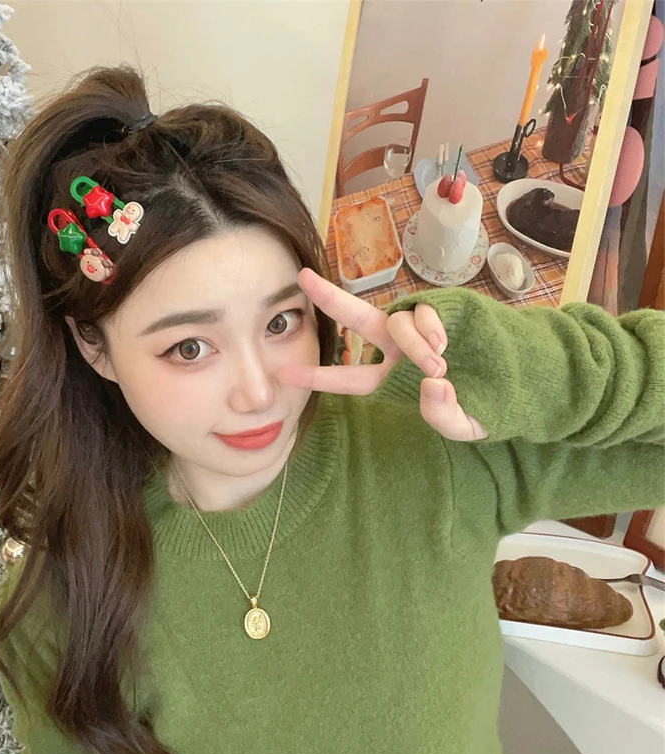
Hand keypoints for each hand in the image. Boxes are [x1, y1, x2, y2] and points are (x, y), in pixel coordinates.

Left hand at [278, 268, 486, 441]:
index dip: (318, 377)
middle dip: (330, 299)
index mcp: (392, 379)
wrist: (520, 382)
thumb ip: (444, 416)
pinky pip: (423, 312)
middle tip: (301, 278)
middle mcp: (398, 349)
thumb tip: (432, 384)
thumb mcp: (463, 426)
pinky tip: (445, 344)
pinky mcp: (443, 310)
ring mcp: (419, 328)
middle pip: (357, 319)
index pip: (349, 379)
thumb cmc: (483, 406)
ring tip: (438, 363)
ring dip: (412, 344)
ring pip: (396, 323)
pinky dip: (429, 328)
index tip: (284, 374)